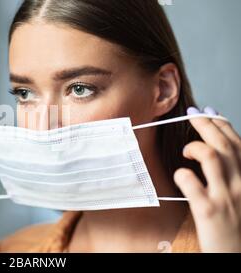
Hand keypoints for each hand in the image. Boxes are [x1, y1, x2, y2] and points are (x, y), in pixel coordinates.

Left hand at [174, 106, 240, 251]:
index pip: (238, 143)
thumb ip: (232, 174)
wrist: (238, 255)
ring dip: (196, 147)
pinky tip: (180, 175)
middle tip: (192, 114)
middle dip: (206, 124)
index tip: (209, 113)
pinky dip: (182, 174)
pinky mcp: (208, 211)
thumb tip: (216, 152)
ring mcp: (226, 197)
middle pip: (224, 144)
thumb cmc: (236, 225)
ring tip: (186, 151)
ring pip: (212, 157)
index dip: (222, 124)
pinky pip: (192, 183)